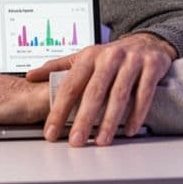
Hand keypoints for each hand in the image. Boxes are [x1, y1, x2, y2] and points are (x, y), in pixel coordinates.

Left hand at [26, 32, 173, 146]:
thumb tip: (30, 76)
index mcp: (89, 56)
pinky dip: (137, 114)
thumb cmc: (111, 56)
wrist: (146, 42)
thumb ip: (57, 67)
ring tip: (102, 141)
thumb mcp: (84, 58)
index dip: (59, 110)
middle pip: (94, 92)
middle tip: (76, 141)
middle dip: (84, 119)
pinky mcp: (152, 66)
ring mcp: (132, 61)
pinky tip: (129, 130)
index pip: (70, 85)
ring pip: (119, 94)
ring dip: (110, 121)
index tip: (51, 131)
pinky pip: (144, 93)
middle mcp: (109, 57)